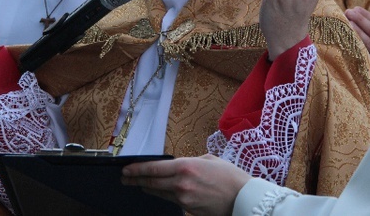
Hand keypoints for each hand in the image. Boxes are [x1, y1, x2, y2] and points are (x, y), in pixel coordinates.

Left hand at [121, 154, 251, 215]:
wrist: (244, 198)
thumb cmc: (230, 176)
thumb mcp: (208, 159)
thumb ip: (189, 161)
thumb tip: (178, 165)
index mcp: (185, 167)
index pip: (153, 168)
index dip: (137, 169)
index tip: (126, 169)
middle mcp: (181, 183)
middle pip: (152, 182)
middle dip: (136, 180)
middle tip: (125, 178)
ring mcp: (184, 199)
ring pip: (160, 192)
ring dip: (148, 187)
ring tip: (139, 184)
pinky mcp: (189, 210)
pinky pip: (172, 201)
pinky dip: (164, 195)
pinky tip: (159, 192)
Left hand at [345, 6, 369, 89]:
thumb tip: (366, 25)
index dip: (367, 15)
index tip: (356, 9)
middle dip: (359, 20)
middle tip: (348, 12)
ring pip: (368, 43)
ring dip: (357, 32)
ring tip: (347, 23)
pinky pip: (367, 60)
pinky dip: (358, 53)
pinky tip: (348, 47)